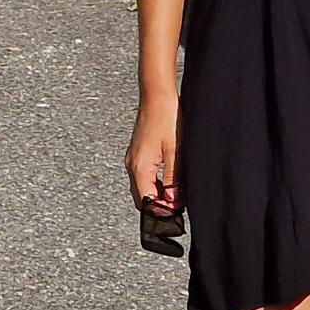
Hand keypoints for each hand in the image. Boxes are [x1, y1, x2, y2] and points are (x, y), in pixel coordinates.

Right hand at [126, 95, 180, 212]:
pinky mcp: (137, 154)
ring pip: (142, 188)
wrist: (157, 96)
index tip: (176, 213)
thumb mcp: (176, 151)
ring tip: (176, 194)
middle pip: (141, 198)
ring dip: (157, 195)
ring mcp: (133, 159)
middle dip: (158, 206)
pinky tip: (169, 181)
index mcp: (140, 167)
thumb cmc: (167, 118)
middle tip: (177, 206)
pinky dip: (154, 184)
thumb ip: (174, 178)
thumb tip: (173, 201)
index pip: (146, 201)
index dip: (161, 211)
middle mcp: (132, 165)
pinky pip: (143, 177)